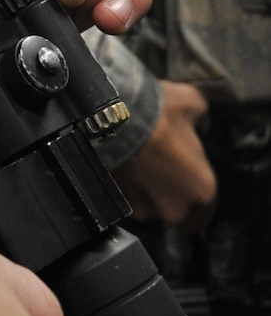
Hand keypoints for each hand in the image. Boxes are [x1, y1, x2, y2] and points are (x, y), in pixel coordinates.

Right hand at [114, 81, 215, 228]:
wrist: (109, 115)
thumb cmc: (154, 113)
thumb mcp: (194, 103)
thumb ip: (202, 122)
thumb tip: (198, 126)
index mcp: (202, 189)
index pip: (206, 210)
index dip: (196, 193)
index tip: (187, 178)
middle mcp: (176, 207)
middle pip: (177, 211)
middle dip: (170, 193)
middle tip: (162, 167)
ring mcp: (145, 209)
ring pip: (150, 207)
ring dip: (146, 191)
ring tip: (139, 163)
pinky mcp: (118, 203)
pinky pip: (127, 201)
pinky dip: (126, 187)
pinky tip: (124, 165)